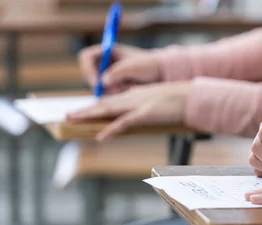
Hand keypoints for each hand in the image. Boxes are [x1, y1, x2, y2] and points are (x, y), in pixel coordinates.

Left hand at [66, 82, 189, 140]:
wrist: (194, 97)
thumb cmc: (181, 101)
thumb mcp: (160, 103)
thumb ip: (148, 108)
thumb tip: (141, 115)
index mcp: (137, 95)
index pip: (112, 101)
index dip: (96, 106)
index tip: (84, 111)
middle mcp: (134, 97)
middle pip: (105, 104)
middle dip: (86, 110)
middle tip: (68, 116)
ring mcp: (138, 105)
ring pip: (108, 110)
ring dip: (89, 115)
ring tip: (72, 119)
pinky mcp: (146, 114)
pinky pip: (125, 123)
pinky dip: (112, 130)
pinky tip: (101, 136)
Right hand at [78, 44, 160, 93]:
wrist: (163, 74)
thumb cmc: (150, 65)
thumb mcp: (135, 67)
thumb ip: (118, 72)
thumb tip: (103, 81)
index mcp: (108, 51)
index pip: (86, 57)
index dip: (87, 68)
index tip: (96, 81)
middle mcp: (105, 62)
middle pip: (89, 74)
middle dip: (100, 84)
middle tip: (114, 90)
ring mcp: (108, 74)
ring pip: (99, 86)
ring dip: (111, 90)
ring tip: (129, 87)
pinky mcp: (113, 86)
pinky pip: (107, 93)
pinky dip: (116, 95)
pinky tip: (130, 91)